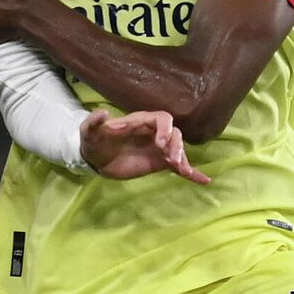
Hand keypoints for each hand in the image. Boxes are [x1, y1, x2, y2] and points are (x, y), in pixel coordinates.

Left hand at [79, 109, 210, 184]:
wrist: (95, 159)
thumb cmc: (93, 141)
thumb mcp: (88, 131)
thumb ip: (94, 122)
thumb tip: (104, 113)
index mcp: (141, 121)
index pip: (161, 119)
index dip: (164, 128)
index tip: (160, 142)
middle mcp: (154, 133)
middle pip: (174, 133)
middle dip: (176, 144)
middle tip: (172, 159)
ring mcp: (158, 148)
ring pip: (178, 149)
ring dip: (183, 158)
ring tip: (182, 170)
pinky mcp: (159, 163)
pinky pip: (179, 167)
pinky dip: (192, 173)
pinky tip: (205, 181)